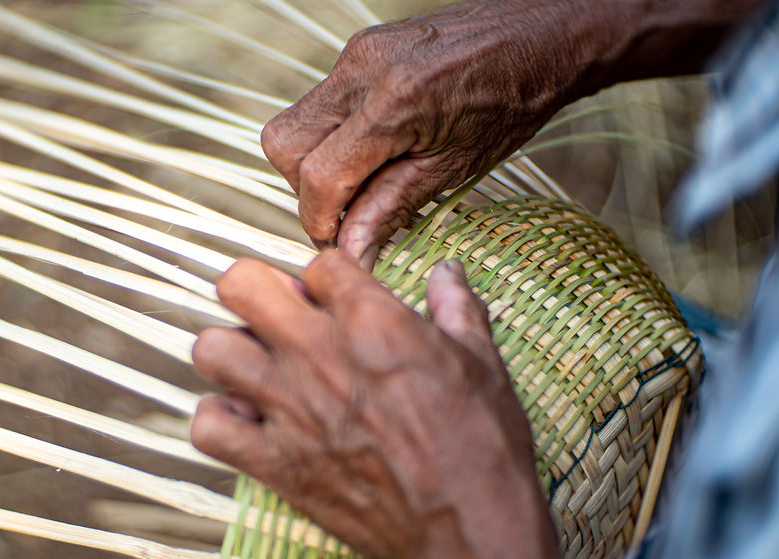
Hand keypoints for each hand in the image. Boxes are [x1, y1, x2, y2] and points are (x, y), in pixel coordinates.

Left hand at [191, 252, 599, 558]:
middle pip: (241, 284)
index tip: (336, 303)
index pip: (318, 264)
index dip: (326, 281)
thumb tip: (447, 271)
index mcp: (372, 320)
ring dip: (229, 354)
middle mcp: (319, 354)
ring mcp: (291, 408)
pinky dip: (219, 422)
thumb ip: (456, 308)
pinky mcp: (275, 462)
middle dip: (256, 292)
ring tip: (256, 369)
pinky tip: (247, 422)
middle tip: (280, 318)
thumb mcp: (482, 363)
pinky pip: (208, 427)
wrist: (468, 526)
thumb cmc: (481, 444)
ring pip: (211, 349)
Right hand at [261, 0, 761, 269]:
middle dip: (308, 192)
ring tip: (361, 182)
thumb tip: (350, 254)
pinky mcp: (358, 48)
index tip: (339, 242)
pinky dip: (331, 138)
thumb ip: (390, 209)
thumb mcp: (454, 169)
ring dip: (313, 165)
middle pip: (286, 148)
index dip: (320, 220)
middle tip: (349, 214)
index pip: (318, 176)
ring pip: (292, 124)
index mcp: (393, 104)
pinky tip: (371, 151)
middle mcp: (362, 70)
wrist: (542, 34)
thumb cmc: (513, 101)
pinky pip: (319, 103)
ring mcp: (356, 53)